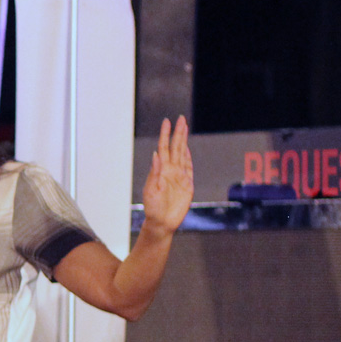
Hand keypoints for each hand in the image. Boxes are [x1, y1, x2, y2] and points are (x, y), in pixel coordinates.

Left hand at [140, 115, 192, 237]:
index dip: (166, 134)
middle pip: (175, 147)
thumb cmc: (152, 208)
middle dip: (178, 133)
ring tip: (184, 128)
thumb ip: (155, 173)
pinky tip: (186, 148)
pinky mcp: (187, 185)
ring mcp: (179, 177)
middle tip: (180, 119)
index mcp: (160, 170)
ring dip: (183, 141)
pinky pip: (188, 168)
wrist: (162, 223)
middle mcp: (170, 170)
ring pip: (182, 154)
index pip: (164, 148)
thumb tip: (156, 154)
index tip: (167, 121)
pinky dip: (188, 157)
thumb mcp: (151, 190)